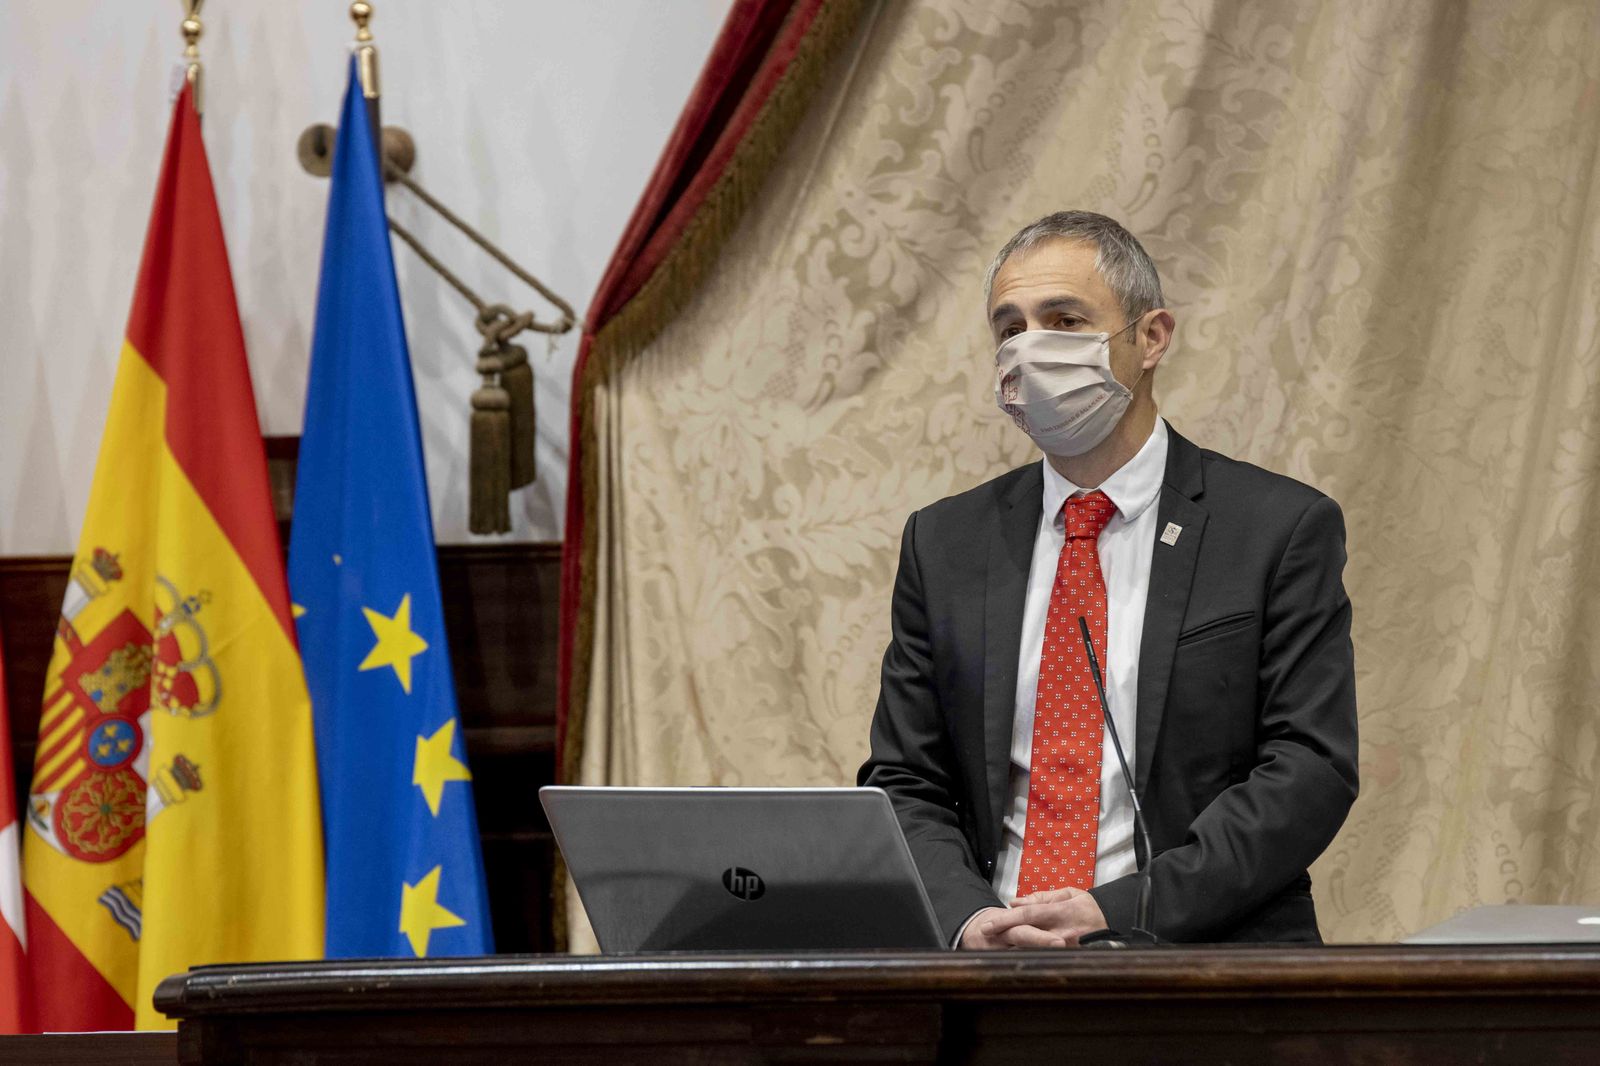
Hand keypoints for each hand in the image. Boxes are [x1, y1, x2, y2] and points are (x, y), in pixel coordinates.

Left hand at [963, 888, 1108, 948]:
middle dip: (1003, 936)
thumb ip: (1041, 897)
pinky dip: (1028, 956)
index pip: (1028, 915)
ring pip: (1033, 949)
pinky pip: (1043, 958)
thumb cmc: (1088, 908)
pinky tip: (1015, 954)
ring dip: (1013, 947)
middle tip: (984, 937)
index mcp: (1060, 912)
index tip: (987, 926)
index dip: (1006, 920)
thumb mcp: (1069, 893)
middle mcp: (1060, 932)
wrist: (1115, 926)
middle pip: (1026, 935)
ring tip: (995, 945)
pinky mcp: (1068, 960)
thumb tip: (1015, 902)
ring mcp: (1065, 949)